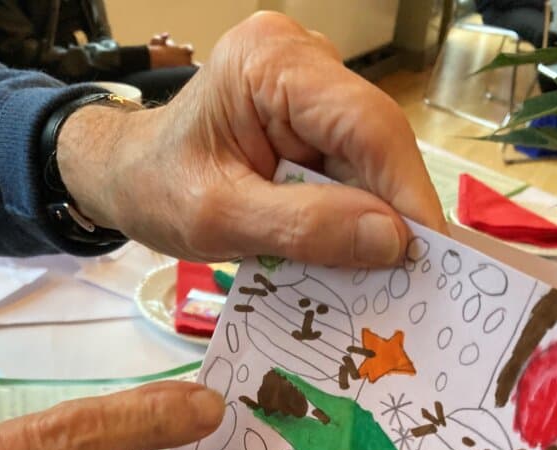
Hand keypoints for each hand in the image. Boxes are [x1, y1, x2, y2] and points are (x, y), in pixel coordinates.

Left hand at [58, 12, 445, 267]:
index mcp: (270, 62)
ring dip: (376, 221)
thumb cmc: (154, 189)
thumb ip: (302, 228)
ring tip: (388, 278)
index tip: (430, 253)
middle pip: (374, 142)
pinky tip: (357, 257)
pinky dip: (354, 216)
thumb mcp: (217, 218)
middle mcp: (301, 62)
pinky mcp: (312, 118)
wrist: (126, 177)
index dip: (405, 189)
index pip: (365, 123)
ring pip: (369, 161)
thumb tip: (393, 242)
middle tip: (416, 280)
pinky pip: (351, 170)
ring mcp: (310, 88)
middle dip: (393, 212)